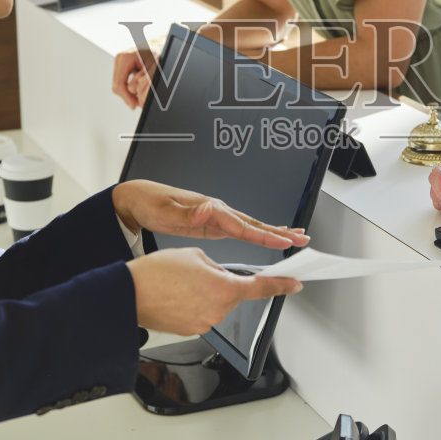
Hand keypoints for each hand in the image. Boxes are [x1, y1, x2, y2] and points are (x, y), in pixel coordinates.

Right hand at [111, 47, 156, 108]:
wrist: (161, 43)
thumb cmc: (160, 51)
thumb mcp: (155, 68)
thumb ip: (146, 82)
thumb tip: (140, 97)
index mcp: (125, 57)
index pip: (119, 84)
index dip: (126, 97)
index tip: (134, 105)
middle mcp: (120, 58)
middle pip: (117, 86)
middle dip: (128, 96)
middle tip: (139, 103)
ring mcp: (120, 62)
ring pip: (119, 85)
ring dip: (130, 92)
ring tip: (141, 94)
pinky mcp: (123, 65)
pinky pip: (123, 82)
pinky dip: (130, 88)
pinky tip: (139, 88)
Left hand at [112, 180, 310, 251]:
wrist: (139, 199)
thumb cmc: (151, 204)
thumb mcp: (165, 211)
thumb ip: (187, 213)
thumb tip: (207, 209)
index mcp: (210, 208)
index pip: (241, 225)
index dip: (263, 235)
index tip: (281, 241)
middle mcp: (217, 210)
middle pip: (253, 224)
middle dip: (278, 232)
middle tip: (301, 239)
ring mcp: (217, 217)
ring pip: (251, 226)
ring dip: (273, 232)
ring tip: (295, 237)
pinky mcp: (214, 224)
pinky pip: (242, 230)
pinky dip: (258, 234)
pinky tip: (268, 236)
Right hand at [129, 247, 301, 335]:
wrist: (129, 295)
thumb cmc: (156, 274)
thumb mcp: (194, 255)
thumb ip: (216, 267)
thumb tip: (220, 276)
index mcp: (224, 288)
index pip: (261, 287)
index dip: (281, 286)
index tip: (294, 284)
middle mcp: (218, 310)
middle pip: (233, 294)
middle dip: (222, 282)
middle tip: (196, 273)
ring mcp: (205, 323)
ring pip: (216, 304)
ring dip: (205, 293)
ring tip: (180, 284)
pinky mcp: (191, 330)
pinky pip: (201, 313)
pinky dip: (193, 304)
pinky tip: (176, 296)